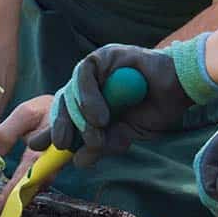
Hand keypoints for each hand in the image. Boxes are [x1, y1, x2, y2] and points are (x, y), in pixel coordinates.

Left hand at [0, 95, 53, 216]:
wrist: (71, 107)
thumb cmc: (46, 109)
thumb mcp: (26, 113)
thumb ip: (7, 133)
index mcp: (45, 150)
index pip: (25, 178)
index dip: (9, 196)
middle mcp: (51, 165)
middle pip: (30, 192)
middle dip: (11, 208)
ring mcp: (52, 169)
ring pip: (33, 191)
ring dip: (16, 204)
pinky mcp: (50, 170)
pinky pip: (35, 185)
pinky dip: (21, 194)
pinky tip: (8, 201)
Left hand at [29, 35, 217, 166]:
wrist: (179, 90)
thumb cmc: (154, 110)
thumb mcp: (123, 135)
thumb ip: (101, 145)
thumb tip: (78, 161)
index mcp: (93, 102)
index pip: (65, 115)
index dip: (51, 130)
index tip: (38, 148)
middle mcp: (91, 84)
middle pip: (64, 104)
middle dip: (62, 126)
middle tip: (66, 145)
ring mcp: (97, 68)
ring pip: (71, 91)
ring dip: (80, 117)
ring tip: (97, 131)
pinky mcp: (105, 55)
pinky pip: (85, 73)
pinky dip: (89, 96)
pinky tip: (101, 115)